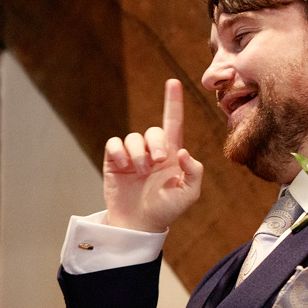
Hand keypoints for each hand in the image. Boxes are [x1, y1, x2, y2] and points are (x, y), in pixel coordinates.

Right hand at [103, 79, 202, 232]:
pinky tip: (123, 167)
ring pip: (133, 138)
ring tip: (139, 172)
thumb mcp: (189, 194)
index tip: (172, 82)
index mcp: (171, 154)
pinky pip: (114, 144)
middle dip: (155, 143)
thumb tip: (182, 151)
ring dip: (138, 153)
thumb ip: (194, 171)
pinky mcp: (114, 163)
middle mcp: (151, 151)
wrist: (139, 225)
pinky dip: (119, 152)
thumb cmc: (166, 211)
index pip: (173, 122)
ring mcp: (132, 157)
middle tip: (156, 163)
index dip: (173, 102)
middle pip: (153, 131)